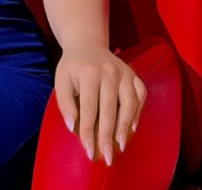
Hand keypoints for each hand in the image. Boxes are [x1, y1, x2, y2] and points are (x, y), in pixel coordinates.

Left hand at [54, 43, 146, 166]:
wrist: (86, 43)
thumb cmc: (72, 67)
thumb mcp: (61, 81)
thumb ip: (65, 103)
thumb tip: (72, 126)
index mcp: (88, 74)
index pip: (89, 109)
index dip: (89, 132)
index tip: (88, 151)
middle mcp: (109, 72)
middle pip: (109, 110)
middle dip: (107, 137)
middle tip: (106, 157)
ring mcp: (124, 72)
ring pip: (128, 104)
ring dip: (125, 127)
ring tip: (120, 146)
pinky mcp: (133, 74)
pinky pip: (140, 95)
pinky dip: (137, 111)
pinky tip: (132, 127)